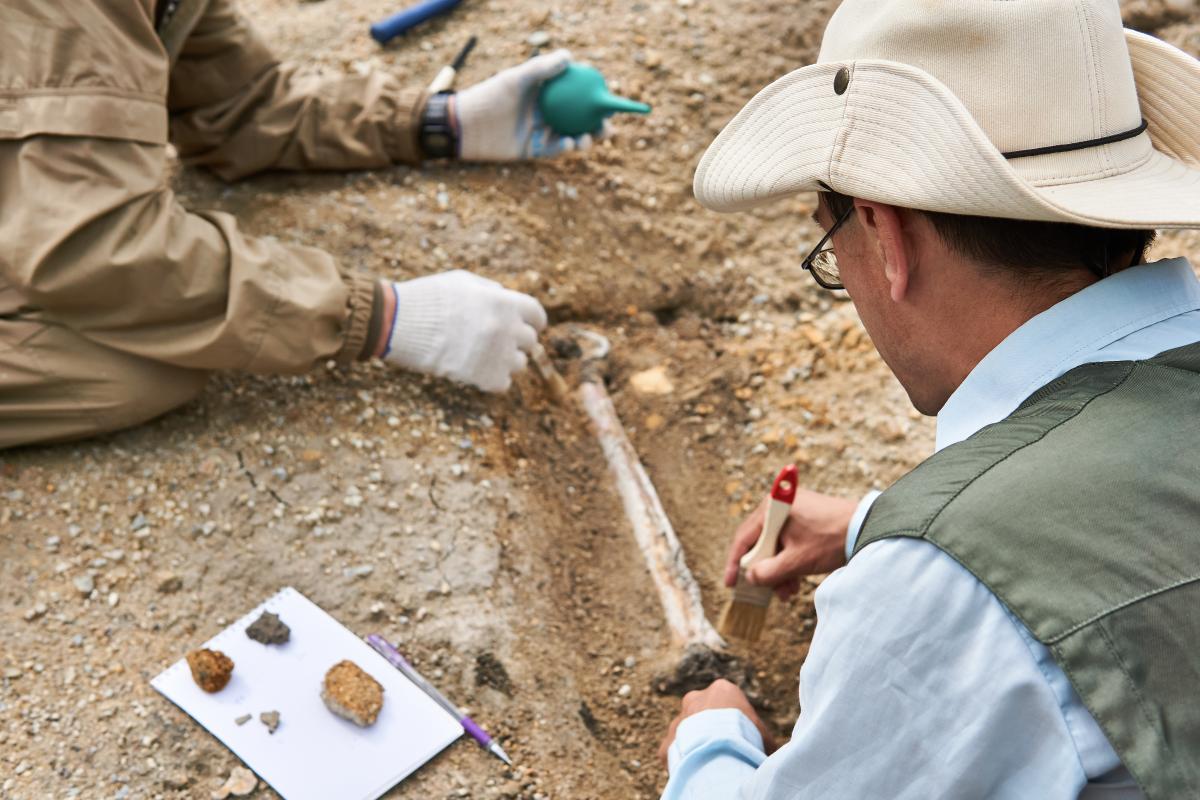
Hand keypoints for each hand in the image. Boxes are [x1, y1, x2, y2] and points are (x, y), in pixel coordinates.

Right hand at [381, 270, 546, 392]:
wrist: (399, 323)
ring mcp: (498, 355)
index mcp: (504, 302)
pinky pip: (504, 383)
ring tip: (481, 355)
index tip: (526, 326)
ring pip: (520, 364)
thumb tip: (506, 297)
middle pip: (530, 340)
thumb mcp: (463, 282)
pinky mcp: (485, 377)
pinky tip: (476, 370)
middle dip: (515, 340)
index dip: (532, 321)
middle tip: (495, 341)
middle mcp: (507, 328)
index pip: (537, 315)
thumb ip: (490, 290)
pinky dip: (493, 379)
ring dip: (505, 360)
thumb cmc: (428, 299)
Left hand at [454, 50, 598, 160]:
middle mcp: (545, 113)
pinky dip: (564, 148)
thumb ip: (541, 68)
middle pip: (578, 119)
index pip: (575, 95)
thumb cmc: (490, 97)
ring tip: (588, 138)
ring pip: (570, 137)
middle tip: (606, 126)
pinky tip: (570, 143)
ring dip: (584, 139)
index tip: (607, 99)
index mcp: (545, 94)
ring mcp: (540, 132)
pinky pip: (554, 151)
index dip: (593, 98)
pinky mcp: (532, 151)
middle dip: (596, 125)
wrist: (467, 126)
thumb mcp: (516, 79)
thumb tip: (569, 57)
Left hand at [658, 679, 773, 765]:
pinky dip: (683, 763)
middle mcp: (695, 700)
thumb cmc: (745, 738)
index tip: (740, 738)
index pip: (727, 703)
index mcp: (721, 690)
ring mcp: (678, 721)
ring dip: (695, 746)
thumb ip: (761, 738)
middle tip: (722, 750)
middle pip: (703, 715)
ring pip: (686, 734)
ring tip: (709, 764)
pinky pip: (674, 754)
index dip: (735, 723)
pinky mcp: (666, 744)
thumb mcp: (762, 735)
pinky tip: (695, 773)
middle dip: (710, 730)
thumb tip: (769, 750)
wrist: (718, 749)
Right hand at [725, 488, 856, 599]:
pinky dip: (790, 561)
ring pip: (775, 546)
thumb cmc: (831, 541)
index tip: (731, 584)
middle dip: (766, 571)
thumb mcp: (796, 561)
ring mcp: (793, 511)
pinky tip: (797, 580)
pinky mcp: (806, 519)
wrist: (868, 529)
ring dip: (779, 570)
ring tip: (789, 591)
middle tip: (771, 591)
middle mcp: (779, 506)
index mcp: (772, 508)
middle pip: (760, 543)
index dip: (735, 563)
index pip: (744, 538)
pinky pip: (789, 542)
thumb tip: (751, 578)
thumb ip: (768, 572)